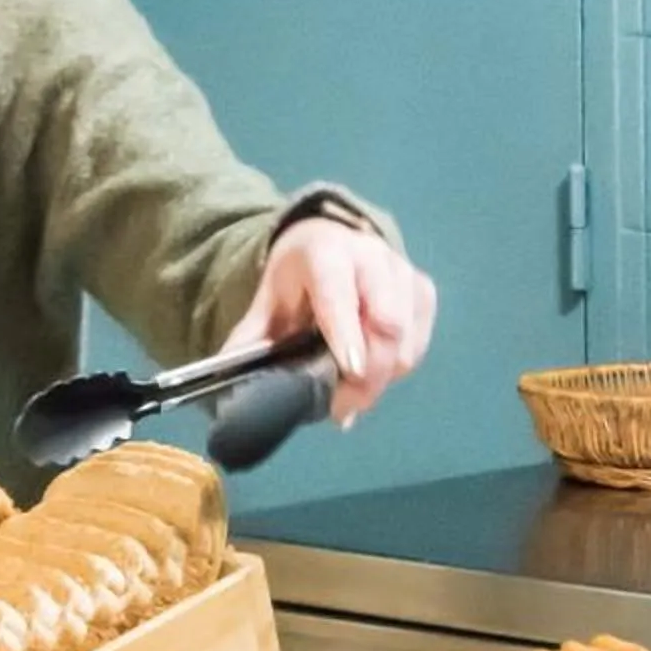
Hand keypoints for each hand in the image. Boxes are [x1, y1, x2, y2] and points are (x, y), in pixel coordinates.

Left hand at [222, 220, 437, 425]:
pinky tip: (374, 377)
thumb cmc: (296, 280)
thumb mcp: (267, 304)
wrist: (328, 242)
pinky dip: (398, 368)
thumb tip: (228, 389)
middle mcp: (372, 256)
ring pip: (407, 338)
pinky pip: (419, 342)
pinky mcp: (422, 291)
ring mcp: (403, 272)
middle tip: (343, 408)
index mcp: (326, 252)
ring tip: (352, 397)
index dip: (346, 333)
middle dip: (370, 373)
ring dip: (383, 378)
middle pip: (387, 321)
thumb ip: (250, 343)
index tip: (349, 371)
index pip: (340, 292)